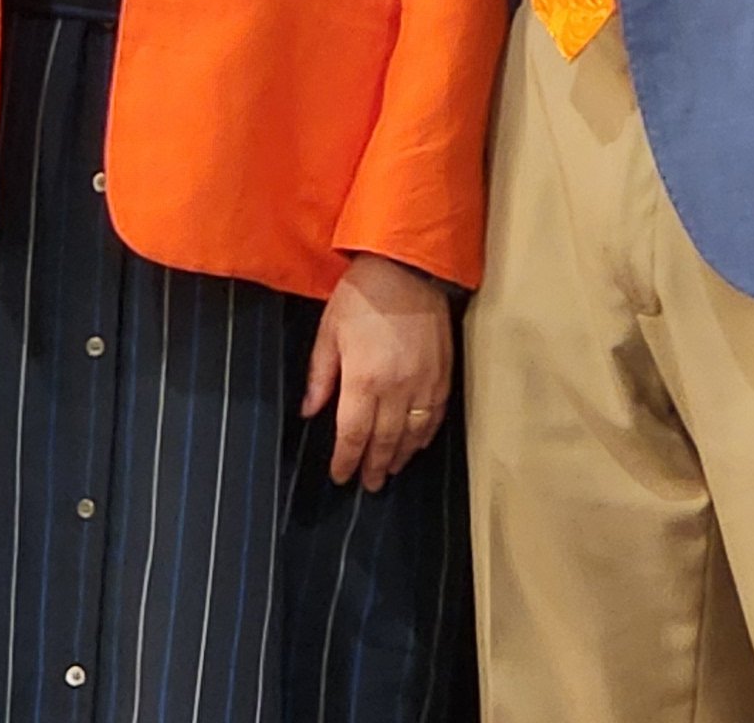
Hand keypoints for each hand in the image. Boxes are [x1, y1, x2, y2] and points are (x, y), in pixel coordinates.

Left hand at [302, 254, 451, 493]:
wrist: (407, 267)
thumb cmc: (362, 296)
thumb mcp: (329, 331)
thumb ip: (320, 375)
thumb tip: (309, 412)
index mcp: (363, 381)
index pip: (353, 436)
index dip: (345, 461)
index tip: (340, 476)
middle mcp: (396, 390)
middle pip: (385, 442)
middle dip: (374, 466)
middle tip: (369, 484)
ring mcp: (424, 383)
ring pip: (413, 435)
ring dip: (401, 457)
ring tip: (392, 469)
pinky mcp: (444, 374)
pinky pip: (436, 415)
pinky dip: (426, 434)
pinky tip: (418, 442)